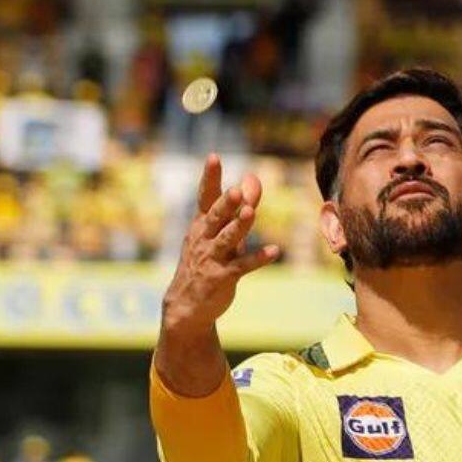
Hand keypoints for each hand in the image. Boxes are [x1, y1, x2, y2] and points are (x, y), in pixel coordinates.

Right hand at [161, 154, 281, 331]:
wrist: (187, 304)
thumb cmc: (207, 260)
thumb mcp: (222, 232)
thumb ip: (241, 206)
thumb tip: (253, 178)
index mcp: (202, 225)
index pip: (205, 197)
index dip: (209, 178)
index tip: (214, 157)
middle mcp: (205, 238)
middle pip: (216, 216)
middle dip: (226, 203)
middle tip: (237, 189)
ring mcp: (213, 258)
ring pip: (228, 239)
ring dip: (240, 226)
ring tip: (251, 213)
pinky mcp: (223, 277)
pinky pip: (242, 266)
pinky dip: (258, 258)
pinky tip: (274, 251)